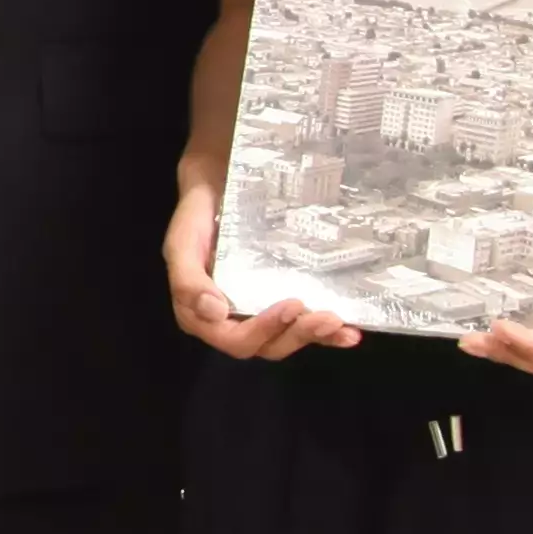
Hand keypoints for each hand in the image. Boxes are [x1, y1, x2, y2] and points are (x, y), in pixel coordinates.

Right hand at [168, 176, 356, 362]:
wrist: (214, 188)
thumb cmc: (196, 218)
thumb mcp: (182, 244)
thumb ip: (188, 280)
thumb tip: (213, 312)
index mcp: (203, 316)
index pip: (234, 339)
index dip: (264, 330)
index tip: (291, 304)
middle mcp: (231, 322)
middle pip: (266, 345)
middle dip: (298, 335)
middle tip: (327, 316)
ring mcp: (258, 314)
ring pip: (287, 339)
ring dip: (316, 335)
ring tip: (341, 324)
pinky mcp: (280, 305)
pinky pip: (302, 326)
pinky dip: (327, 334)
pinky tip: (350, 332)